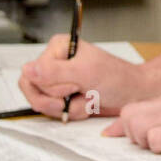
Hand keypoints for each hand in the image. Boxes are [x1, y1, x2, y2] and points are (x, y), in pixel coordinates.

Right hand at [19, 37, 143, 117]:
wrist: (133, 94)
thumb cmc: (116, 78)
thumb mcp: (86, 72)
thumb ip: (55, 72)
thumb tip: (27, 70)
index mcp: (57, 48)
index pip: (32, 75)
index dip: (52, 87)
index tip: (75, 85)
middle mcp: (54, 63)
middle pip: (34, 91)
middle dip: (61, 100)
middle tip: (82, 92)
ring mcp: (57, 81)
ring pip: (45, 105)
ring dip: (70, 107)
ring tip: (88, 98)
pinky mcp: (63, 96)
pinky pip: (56, 112)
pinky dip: (74, 112)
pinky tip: (87, 104)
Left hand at [102, 83, 160, 152]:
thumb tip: (154, 130)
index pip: (136, 108)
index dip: (125, 126)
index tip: (121, 138)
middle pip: (131, 116)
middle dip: (134, 134)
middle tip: (153, 146)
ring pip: (138, 125)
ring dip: (146, 141)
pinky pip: (157, 137)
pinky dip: (160, 147)